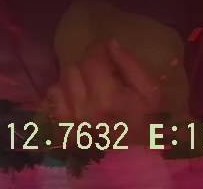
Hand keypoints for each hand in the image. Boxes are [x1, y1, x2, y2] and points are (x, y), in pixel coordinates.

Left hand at [44, 40, 163, 143]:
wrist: (136, 159)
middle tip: (103, 74)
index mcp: (106, 100)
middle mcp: (82, 111)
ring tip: (91, 88)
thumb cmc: (147, 123)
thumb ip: (130, 64)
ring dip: (75, 80)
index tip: (107, 51)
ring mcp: (68, 122)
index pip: (91, 59)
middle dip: (89, 66)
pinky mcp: (60, 129)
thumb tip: (110, 43)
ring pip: (61, 81)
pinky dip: (63, 94)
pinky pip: (52, 98)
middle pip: (74, 68)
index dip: (99, 50)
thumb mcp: (150, 92)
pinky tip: (79, 100)